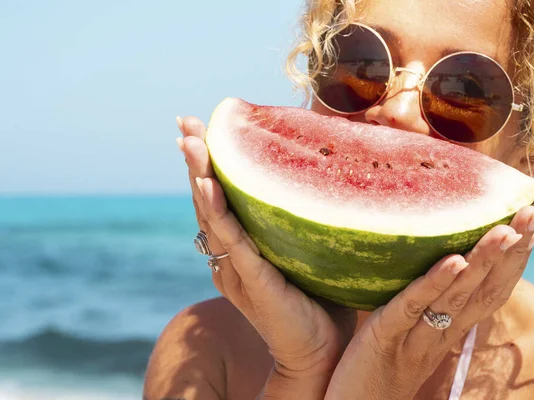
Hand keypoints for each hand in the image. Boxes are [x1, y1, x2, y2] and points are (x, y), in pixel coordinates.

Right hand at [175, 116, 356, 398]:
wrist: (321, 350)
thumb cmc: (319, 300)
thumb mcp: (306, 250)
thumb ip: (301, 219)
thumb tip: (322, 177)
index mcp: (240, 248)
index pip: (220, 198)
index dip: (208, 164)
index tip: (201, 128)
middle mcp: (229, 256)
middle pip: (207, 200)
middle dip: (196, 159)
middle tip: (186, 122)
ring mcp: (237, 268)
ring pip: (211, 215)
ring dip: (198, 176)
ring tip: (189, 141)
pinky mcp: (253, 280)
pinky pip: (231, 242)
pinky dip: (216, 213)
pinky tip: (207, 187)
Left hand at [323, 206, 533, 399]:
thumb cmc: (378, 370)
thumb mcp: (409, 335)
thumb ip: (423, 307)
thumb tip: (433, 270)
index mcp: (447, 330)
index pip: (490, 292)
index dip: (513, 262)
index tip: (531, 228)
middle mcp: (441, 333)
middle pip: (484, 289)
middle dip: (510, 252)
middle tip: (532, 214)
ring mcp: (416, 338)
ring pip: (457, 297)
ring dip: (483, 261)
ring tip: (505, 230)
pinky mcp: (386, 338)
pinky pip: (413, 307)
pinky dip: (435, 283)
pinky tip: (454, 260)